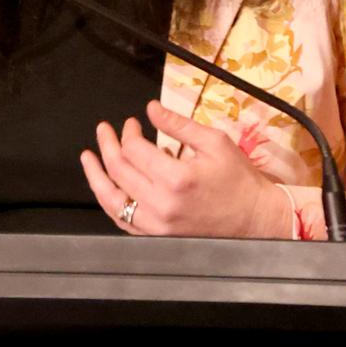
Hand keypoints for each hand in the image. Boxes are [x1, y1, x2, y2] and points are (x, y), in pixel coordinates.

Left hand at [81, 100, 291, 238]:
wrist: (256, 220)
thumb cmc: (238, 179)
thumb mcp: (214, 141)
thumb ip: (178, 124)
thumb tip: (150, 108)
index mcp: (176, 178)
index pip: (135, 150)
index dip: (129, 132)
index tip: (133, 122)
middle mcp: (161, 205)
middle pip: (119, 171)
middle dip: (108, 145)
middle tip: (104, 130)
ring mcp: (156, 226)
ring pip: (113, 200)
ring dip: (97, 175)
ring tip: (88, 158)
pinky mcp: (157, 238)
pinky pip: (123, 222)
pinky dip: (110, 202)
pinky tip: (104, 187)